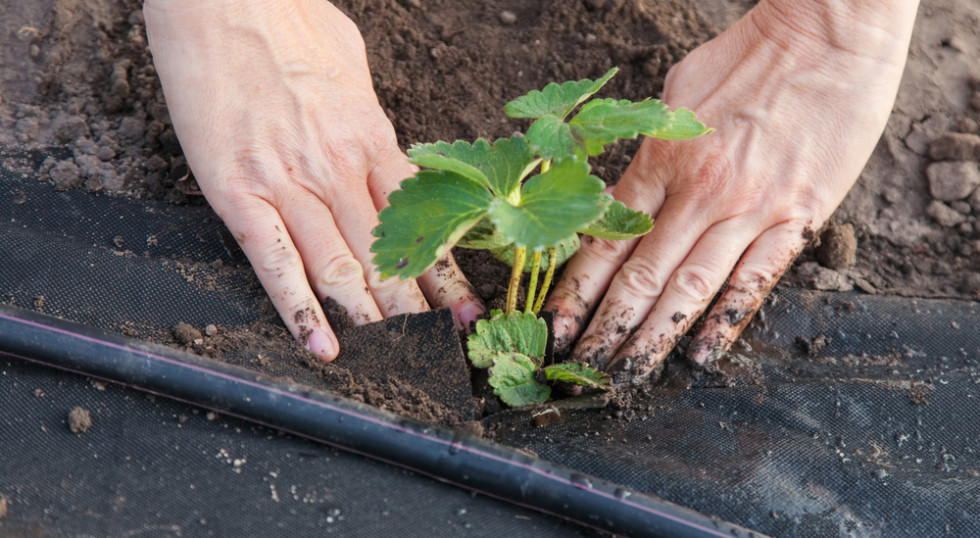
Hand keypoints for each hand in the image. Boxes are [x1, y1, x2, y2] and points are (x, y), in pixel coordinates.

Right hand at [144, 0, 482, 359]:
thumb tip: (387, 149)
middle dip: (420, 311)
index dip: (448, 272)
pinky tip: (321, 345)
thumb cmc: (288, 20)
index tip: (468, 308)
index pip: (423, 221)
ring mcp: (288, 184)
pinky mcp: (238, 192)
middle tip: (446, 350)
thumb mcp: (352, 67)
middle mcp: (338, 169)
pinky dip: (299, 311)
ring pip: (340, 268)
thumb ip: (372, 120)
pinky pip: (274, 263)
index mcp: (372, 138)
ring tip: (398, 363)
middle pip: (389, 255)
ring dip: (372, 321)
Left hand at [547, 0, 918, 384]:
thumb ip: (648, 154)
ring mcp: (747, 208)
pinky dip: (726, 320)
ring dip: (654, 337)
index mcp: (660, 159)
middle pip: (640, 276)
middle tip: (581, 370)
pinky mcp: (796, 216)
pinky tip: (701, 354)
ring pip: (690, 287)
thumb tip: (620, 198)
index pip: (606, 240)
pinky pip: (755, 280)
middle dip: (606, 329)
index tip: (556, 327)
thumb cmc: (744, 58)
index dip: (576, 290)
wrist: (826, 36)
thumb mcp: (673, 96)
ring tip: (626, 376)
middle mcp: (697, 191)